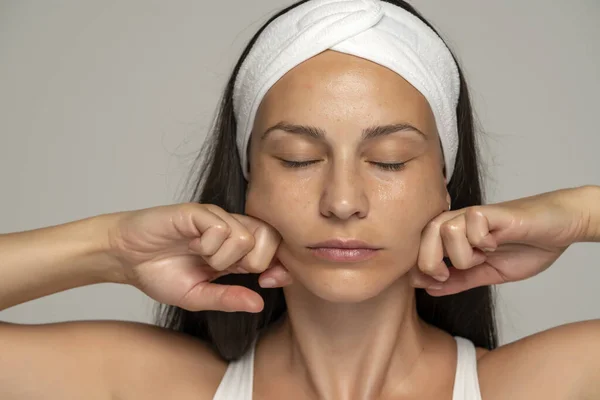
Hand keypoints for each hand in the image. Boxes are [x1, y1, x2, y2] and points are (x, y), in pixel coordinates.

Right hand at [107, 203, 291, 312]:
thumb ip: (228, 298)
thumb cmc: (160, 273)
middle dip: (253, 263)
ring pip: (246, 236)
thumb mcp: (198, 296)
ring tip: (202, 258)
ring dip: (223, 257)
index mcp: (236, 251)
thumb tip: (259, 304)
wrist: (126, 258)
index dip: (279, 267)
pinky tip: (193, 246)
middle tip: (225, 270)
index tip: (266, 282)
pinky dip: (209, 245)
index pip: (275, 250)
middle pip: (270, 238)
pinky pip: (221, 227)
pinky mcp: (198, 212)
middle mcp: (230, 230)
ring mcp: (216, 219)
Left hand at [410, 187, 593, 295]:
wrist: (558, 230)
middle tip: (448, 273)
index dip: (419, 268)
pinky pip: (472, 222)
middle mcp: (459, 221)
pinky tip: (495, 243)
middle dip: (431, 263)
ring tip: (480, 256)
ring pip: (445, 231)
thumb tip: (427, 290)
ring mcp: (475, 215)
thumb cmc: (525, 247)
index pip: (418, 246)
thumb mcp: (486, 273)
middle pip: (424, 236)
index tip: (437, 281)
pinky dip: (482, 240)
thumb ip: (458, 280)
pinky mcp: (493, 212)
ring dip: (461, 254)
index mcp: (452, 235)